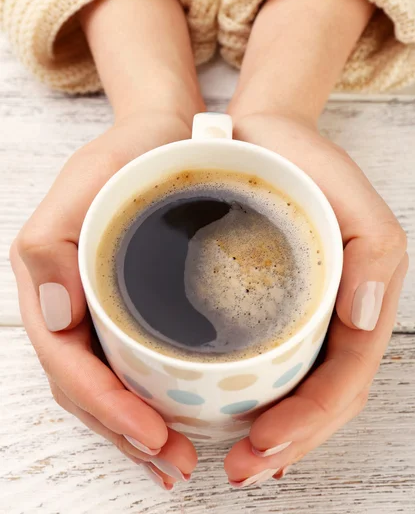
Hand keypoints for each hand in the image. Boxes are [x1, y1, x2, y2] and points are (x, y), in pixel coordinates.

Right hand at [10, 0, 203, 488]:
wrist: (166, 136)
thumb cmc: (130, 154)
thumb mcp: (88, 180)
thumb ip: (52, 245)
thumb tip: (52, 315)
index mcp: (50, 278)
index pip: (68, 361)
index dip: (106, 406)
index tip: (153, 433)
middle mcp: (69, 302)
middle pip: (86, 387)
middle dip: (126, 433)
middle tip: (175, 465)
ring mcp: (96, 308)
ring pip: (107, 385)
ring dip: (138, 431)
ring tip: (178, 461)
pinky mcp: (126, 308)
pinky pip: (127, 365)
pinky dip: (148, 401)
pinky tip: (174, 420)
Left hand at [224, 113, 407, 486]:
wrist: (255, 136)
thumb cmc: (302, 161)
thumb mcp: (348, 192)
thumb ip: (373, 251)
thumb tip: (366, 319)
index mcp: (359, 294)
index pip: (345, 375)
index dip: (311, 420)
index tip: (264, 444)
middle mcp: (335, 311)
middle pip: (324, 395)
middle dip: (290, 443)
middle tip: (244, 471)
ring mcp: (304, 311)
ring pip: (299, 389)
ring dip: (276, 434)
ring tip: (242, 461)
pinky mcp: (271, 303)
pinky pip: (274, 362)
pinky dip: (261, 398)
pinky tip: (241, 417)